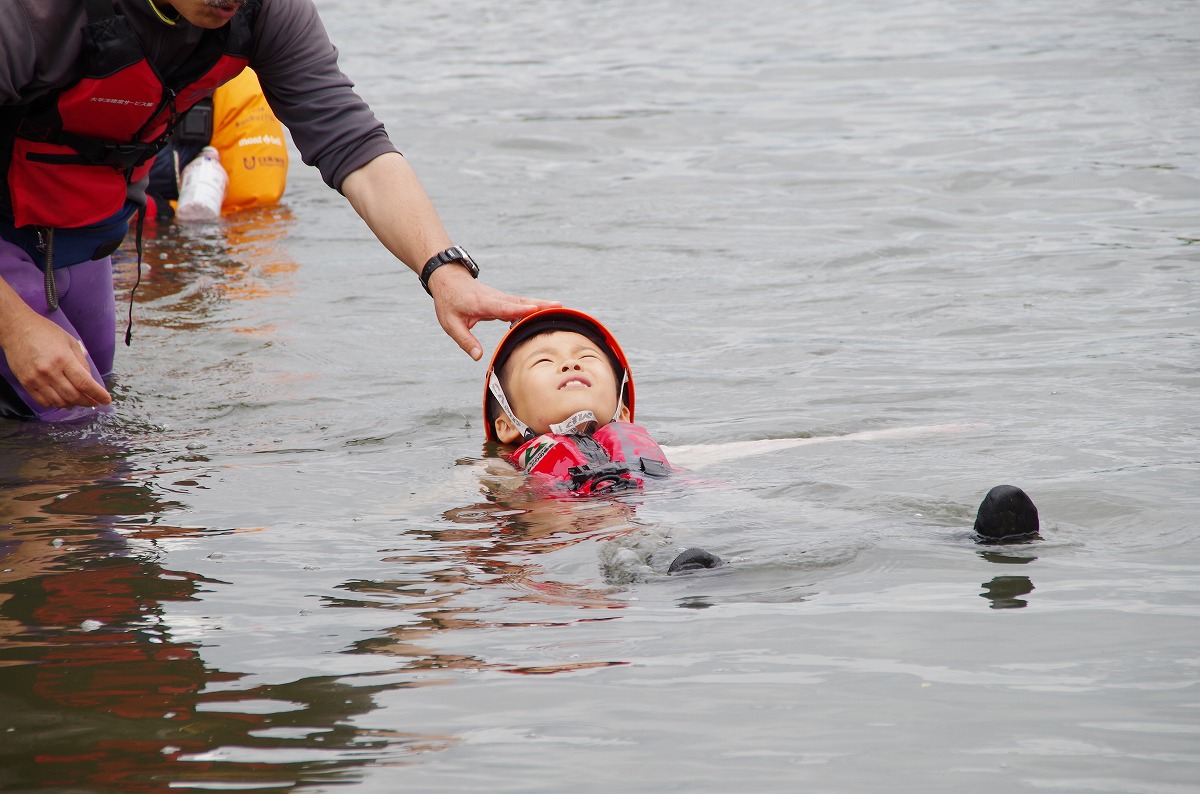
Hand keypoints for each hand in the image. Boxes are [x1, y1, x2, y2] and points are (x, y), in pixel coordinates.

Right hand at [0, 312, 110, 409]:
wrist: (17, 328)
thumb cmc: (45, 332)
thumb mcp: (70, 342)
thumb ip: (81, 362)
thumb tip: (90, 381)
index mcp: (63, 359)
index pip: (85, 383)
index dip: (98, 394)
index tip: (106, 400)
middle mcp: (50, 371)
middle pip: (73, 396)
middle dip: (87, 402)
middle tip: (94, 402)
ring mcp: (36, 379)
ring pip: (59, 402)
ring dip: (72, 404)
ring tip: (78, 400)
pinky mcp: (26, 383)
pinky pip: (43, 401)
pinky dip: (55, 404)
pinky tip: (61, 399)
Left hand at [428, 265, 558, 359]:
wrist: (449, 280)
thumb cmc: (449, 302)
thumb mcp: (451, 324)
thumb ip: (465, 341)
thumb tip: (478, 357)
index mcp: (482, 303)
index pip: (502, 307)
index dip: (518, 309)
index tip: (534, 309)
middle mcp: (495, 298)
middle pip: (520, 302)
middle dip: (539, 304)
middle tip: (558, 305)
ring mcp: (501, 298)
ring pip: (523, 301)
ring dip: (541, 304)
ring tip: (561, 307)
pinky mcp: (504, 300)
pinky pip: (521, 303)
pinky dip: (535, 306)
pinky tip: (548, 311)